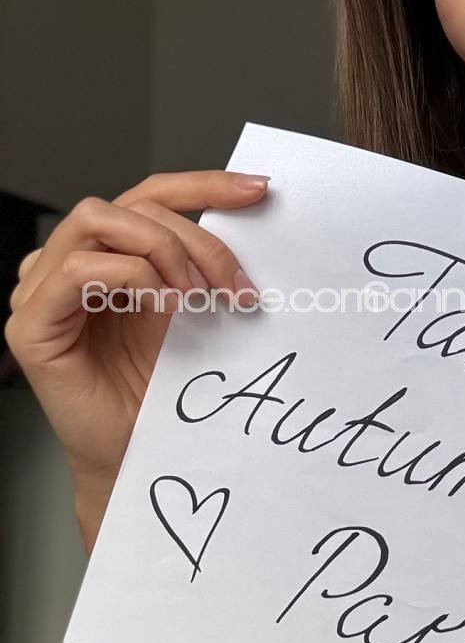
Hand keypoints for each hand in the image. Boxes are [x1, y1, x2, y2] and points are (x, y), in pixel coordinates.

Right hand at [4, 170, 270, 488]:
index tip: (257, 189)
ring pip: (98, 220)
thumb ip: (199, 265)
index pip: (150, 195)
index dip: (203, 185)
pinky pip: (76, 270)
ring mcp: (40, 290)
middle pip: (132, 204)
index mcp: (108, 254)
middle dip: (196, 236)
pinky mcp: (30, 326)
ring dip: (162, 249)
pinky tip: (164, 305)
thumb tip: (250, 218)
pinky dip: (130, 277)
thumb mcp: (190, 311)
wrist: (136, 457)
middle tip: (236, 285)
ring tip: (198, 296)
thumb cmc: (158, 392)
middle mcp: (68, 262)